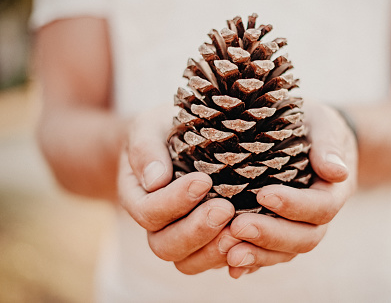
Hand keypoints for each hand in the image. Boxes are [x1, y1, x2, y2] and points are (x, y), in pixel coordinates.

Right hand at [118, 105, 239, 274]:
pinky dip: (233, 256)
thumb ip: (145, 149)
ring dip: (214, 250)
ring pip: (190, 262)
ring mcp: (182, 237)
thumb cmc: (162, 130)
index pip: (149, 211)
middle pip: (166, 246)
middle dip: (196, 230)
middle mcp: (157, 225)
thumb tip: (155, 180)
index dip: (174, 201)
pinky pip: (214, 261)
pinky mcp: (207, 242)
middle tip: (225, 208)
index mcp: (138, 197)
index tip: (203, 180)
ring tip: (240, 229)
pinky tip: (252, 241)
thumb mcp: (148, 128)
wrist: (177, 139)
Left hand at [225, 101, 357, 277]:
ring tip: (229, 254)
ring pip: (285, 252)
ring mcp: (299, 227)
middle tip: (238, 227)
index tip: (264, 194)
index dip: (295, 205)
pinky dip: (252, 263)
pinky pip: (269, 254)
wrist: (309, 135)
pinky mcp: (279, 232)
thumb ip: (328, 145)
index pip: (321, 206)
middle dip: (271, 235)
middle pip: (304, 238)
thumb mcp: (322, 124)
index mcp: (332, 189)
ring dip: (258, 255)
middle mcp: (318, 215)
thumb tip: (337, 172)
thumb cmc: (313, 125)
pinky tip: (230, 267)